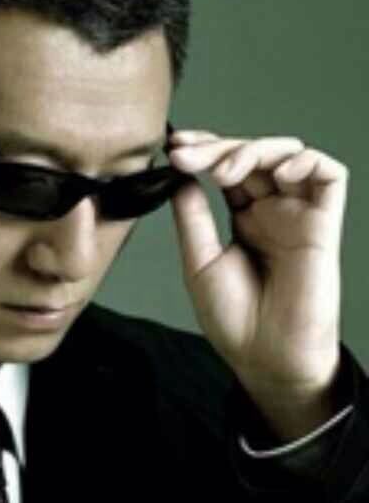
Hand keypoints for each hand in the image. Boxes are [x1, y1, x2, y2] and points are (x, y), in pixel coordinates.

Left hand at [167, 128, 348, 439]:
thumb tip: (180, 176)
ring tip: (223, 173)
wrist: (264, 357)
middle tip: (185, 156)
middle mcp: (271, 210)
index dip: (205, 149)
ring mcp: (297, 215)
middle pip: (251, 155)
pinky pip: (328, 175)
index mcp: (243, 217)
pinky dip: (304, 161)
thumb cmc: (233, 316)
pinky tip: (276, 172)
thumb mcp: (199, 259)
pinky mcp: (323, 224)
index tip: (174, 146)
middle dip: (217, 147)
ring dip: (253, 151)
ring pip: (287, 155)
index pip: (227, 166)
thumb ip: (193, 215)